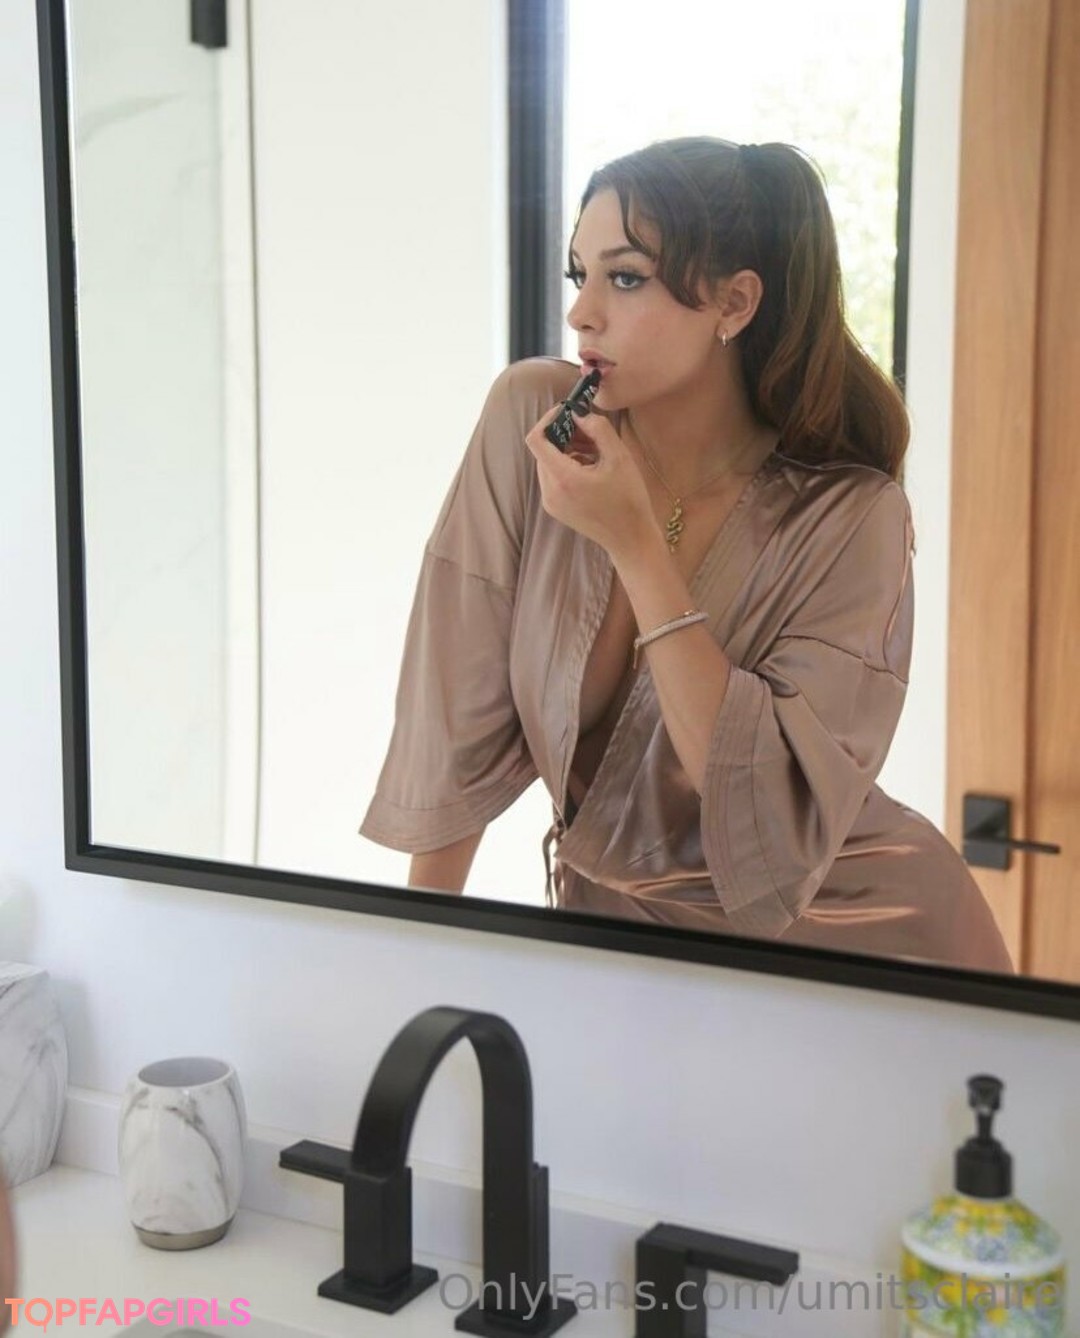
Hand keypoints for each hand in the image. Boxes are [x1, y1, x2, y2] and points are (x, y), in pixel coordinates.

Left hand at [524, 404, 657, 559]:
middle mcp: (549, 491)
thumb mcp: (619, 457)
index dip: (548, 420)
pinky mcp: (555, 508)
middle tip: (590, 432)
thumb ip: (598, 428)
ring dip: (567, 450)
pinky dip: (567, 466)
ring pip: (548, 463)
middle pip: (543, 450)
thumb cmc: (629, 500)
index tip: (568, 411)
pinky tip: (591, 468)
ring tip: (595, 451)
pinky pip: (553, 478)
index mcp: (563, 479)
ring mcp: (550, 502)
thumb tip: (579, 414)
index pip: (536, 439)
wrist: (631, 539)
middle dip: (563, 435)